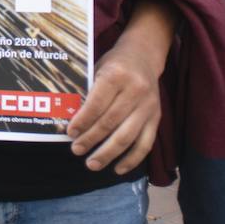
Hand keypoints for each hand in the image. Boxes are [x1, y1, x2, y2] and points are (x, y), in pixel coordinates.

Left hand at [66, 0, 173, 172]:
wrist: (144, 55)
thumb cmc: (114, 64)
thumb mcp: (98, 69)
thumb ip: (87, 92)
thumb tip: (67, 120)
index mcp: (116, 75)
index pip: (97, 104)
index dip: (82, 121)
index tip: (70, 133)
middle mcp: (135, 90)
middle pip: (110, 122)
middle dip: (91, 139)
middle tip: (76, 150)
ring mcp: (148, 105)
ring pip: (127, 136)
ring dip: (108, 154)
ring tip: (92, 164)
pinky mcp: (157, 117)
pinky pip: (145, 143)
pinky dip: (132, 159)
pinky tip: (117, 168)